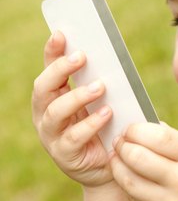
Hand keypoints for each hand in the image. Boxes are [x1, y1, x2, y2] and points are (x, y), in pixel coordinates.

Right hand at [32, 31, 113, 186]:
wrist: (112, 166)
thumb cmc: (107, 128)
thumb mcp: (103, 102)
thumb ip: (100, 83)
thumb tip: (111, 56)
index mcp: (53, 97)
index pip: (48, 70)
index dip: (52, 52)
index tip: (61, 33)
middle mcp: (46, 114)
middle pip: (43, 88)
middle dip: (61, 70)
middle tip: (82, 57)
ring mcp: (52, 136)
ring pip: (55, 112)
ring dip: (77, 96)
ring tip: (100, 87)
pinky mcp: (64, 155)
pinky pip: (73, 137)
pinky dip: (90, 124)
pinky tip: (107, 114)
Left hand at [110, 122, 177, 200]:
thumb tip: (149, 126)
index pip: (157, 137)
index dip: (136, 129)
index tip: (131, 128)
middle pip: (137, 157)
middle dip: (122, 146)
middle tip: (120, 141)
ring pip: (128, 180)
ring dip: (117, 165)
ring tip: (117, 157)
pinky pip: (133, 200)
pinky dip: (127, 185)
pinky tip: (128, 177)